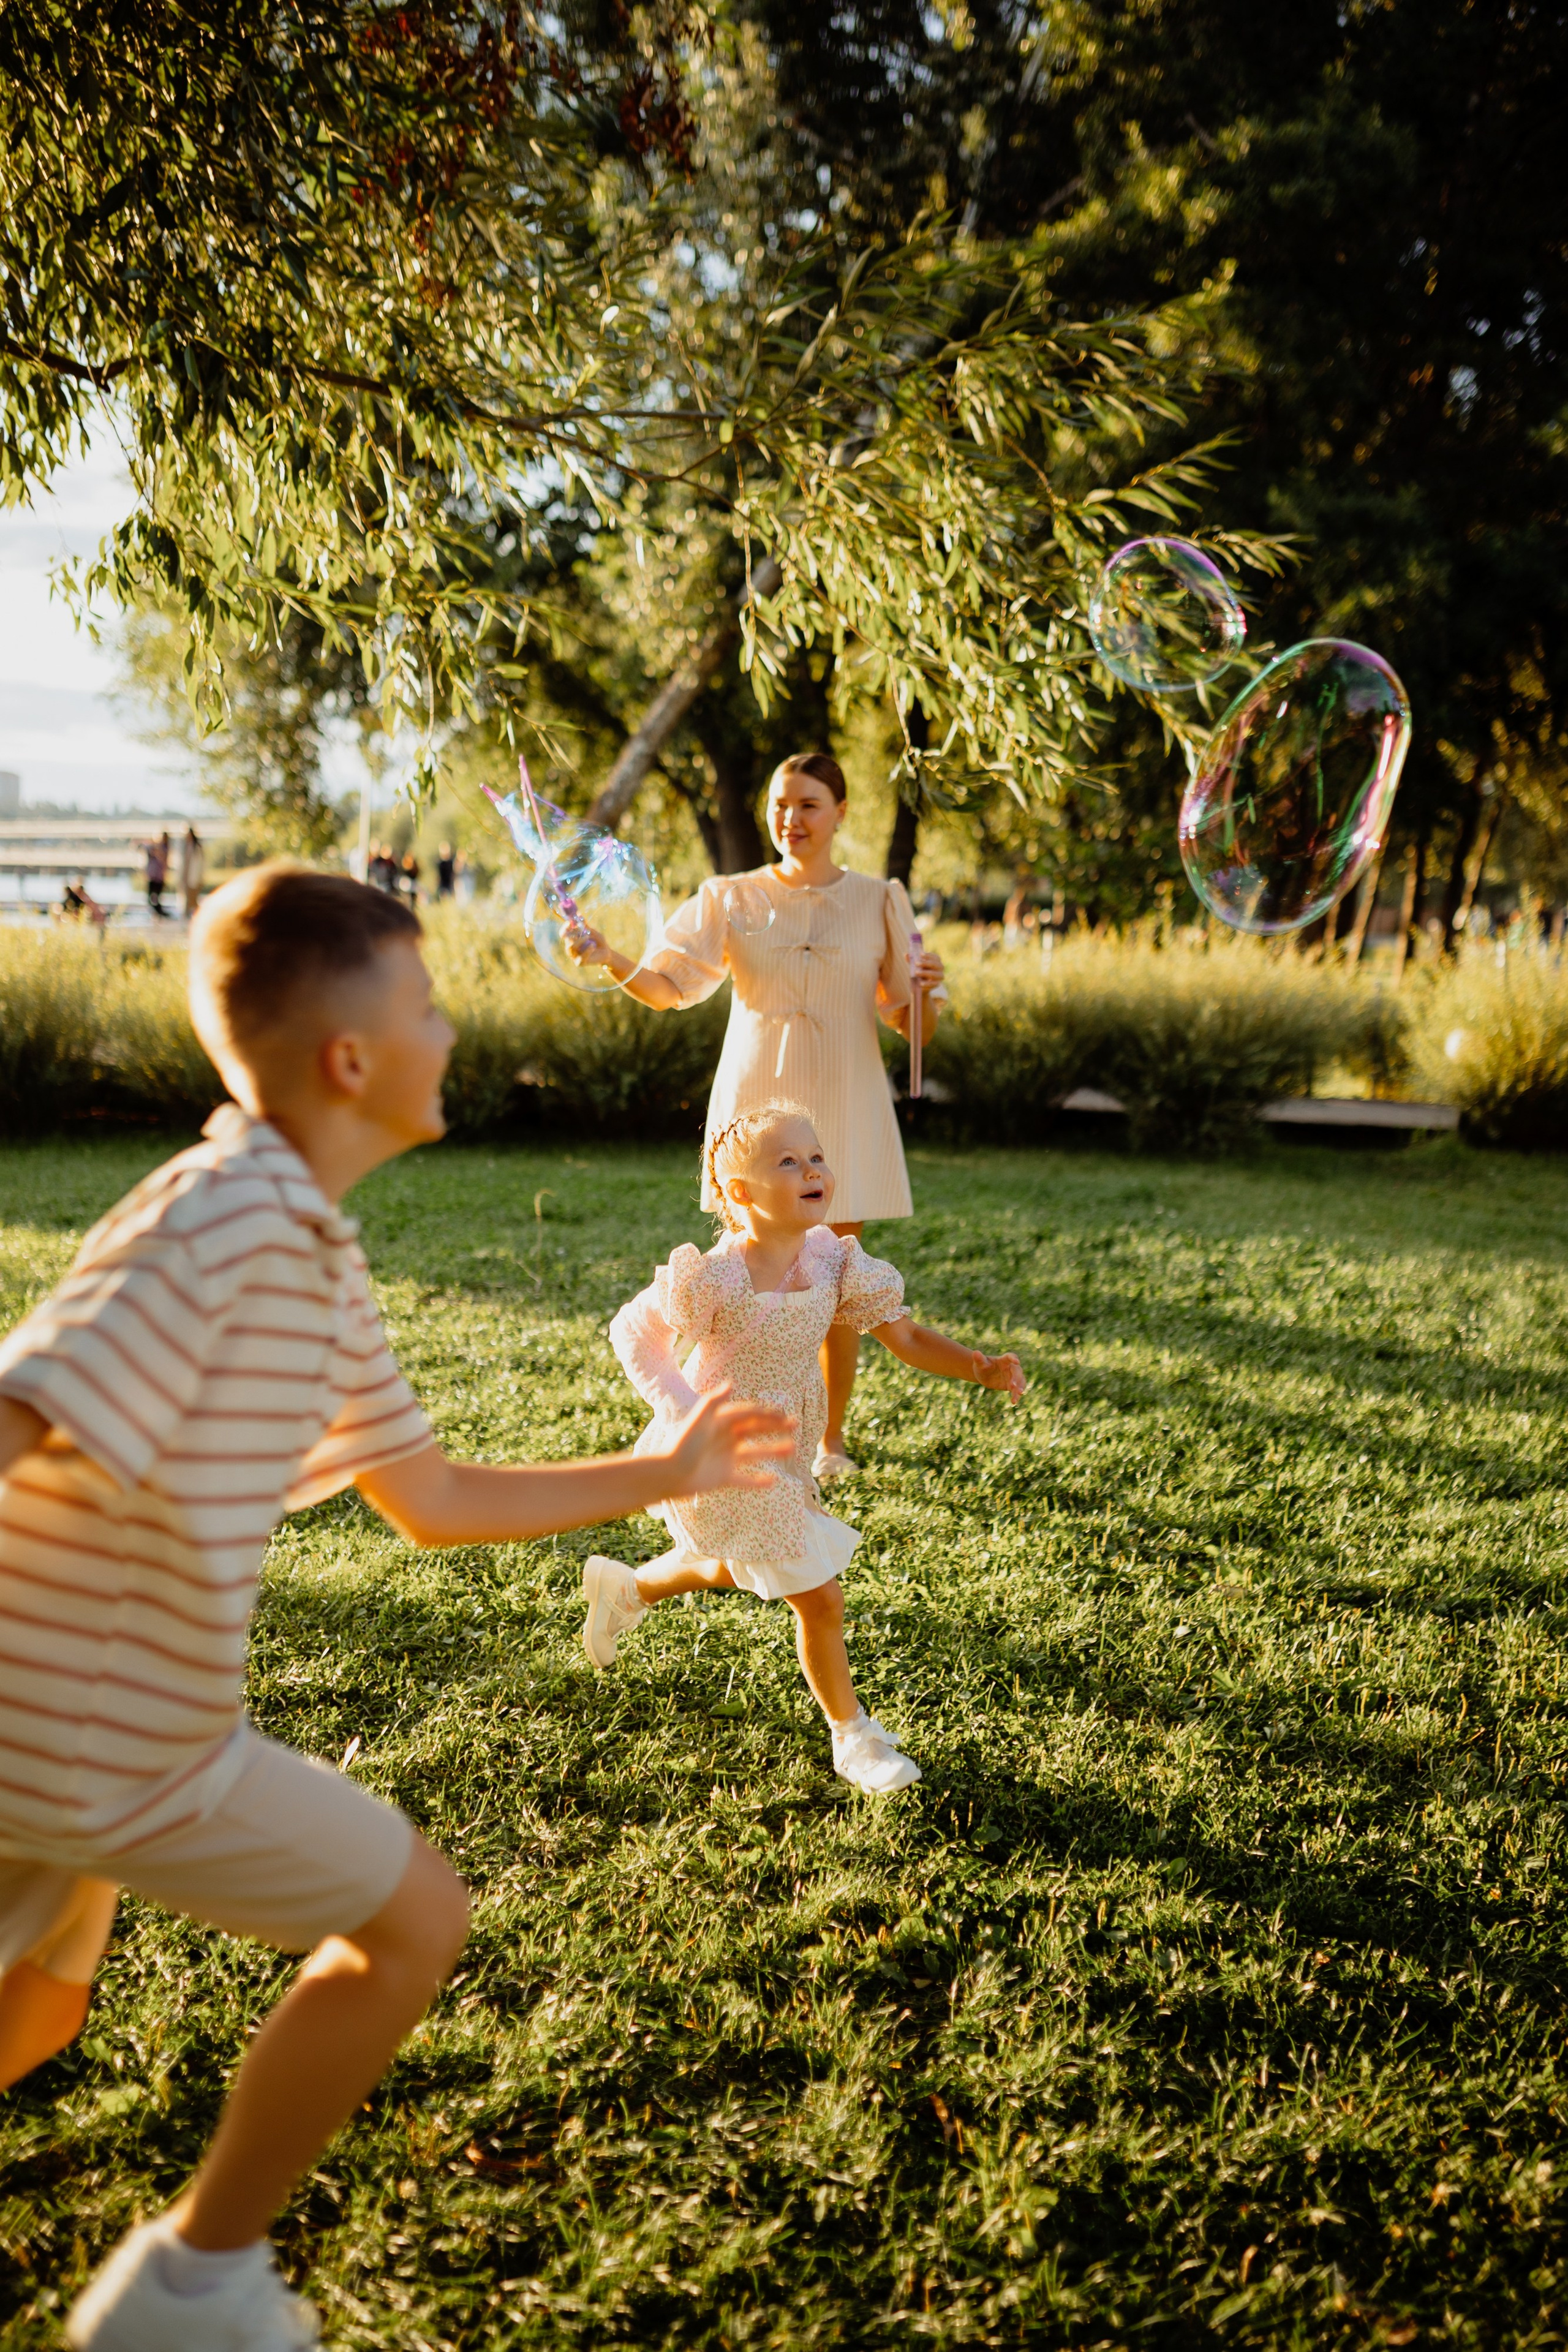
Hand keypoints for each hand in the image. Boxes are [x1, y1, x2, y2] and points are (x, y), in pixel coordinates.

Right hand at [563, 919, 614, 970]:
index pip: (563, 933)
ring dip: (580, 940)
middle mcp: (570, 947)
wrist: (606, 953)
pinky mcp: (579, 963)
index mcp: (571, 939)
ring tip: (588, 937)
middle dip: (574, 933)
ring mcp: (574, 956)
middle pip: (567, 939)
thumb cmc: (598, 941)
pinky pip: (580, 956)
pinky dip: (587, 950)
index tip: (570, 922)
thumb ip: (585, 925)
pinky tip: (593, 946)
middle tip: (584, 930)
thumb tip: (578, 914)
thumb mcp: (592, 932)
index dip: (565, 927)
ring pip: (571, 947)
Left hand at [657, 1386, 796, 1498]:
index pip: (748, 1414)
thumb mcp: (699, 1420)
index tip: (784, 1414)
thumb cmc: (683, 1445)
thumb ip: (714, 1402)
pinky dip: (758, 1480)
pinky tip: (773, 1480)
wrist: (669, 1474)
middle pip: (754, 1429)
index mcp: (720, 1422)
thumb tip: (732, 1383)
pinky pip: (745, 1478)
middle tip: (795, 1424)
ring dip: (773, 1449)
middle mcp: (725, 1438)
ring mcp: (725, 1458)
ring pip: (755, 1452)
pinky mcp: (723, 1477)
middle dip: (775, 1427)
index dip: (766, 1413)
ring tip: (793, 1449)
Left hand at [911, 947, 945, 991]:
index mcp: (936, 960)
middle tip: (916, 963)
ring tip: (916, 972)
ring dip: (925, 973)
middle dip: (925, 963)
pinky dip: (926, 984)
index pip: (934, 957)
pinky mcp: (937, 984)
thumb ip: (912, 960)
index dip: (928, 955)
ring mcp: (939, 976)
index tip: (920, 954)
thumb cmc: (920, 970)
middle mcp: (940, 967)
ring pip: (933, 974)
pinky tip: (921, 983)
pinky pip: (933, 984)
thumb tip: (906, 955)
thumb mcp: (916, 965)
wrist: (922, 984)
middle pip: (934, 964)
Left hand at [971, 1350, 1025, 1402]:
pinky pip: (1016, 1390)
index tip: (1017, 1361)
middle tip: (1013, 1385)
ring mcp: (1012, 1377)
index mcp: (1003, 1360)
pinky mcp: (1011, 1386)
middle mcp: (1010, 1367)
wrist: (983, 1375)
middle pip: (1017, 1371)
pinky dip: (1016, 1395)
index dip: (1014, 1358)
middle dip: (1016, 1377)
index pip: (1010, 1356)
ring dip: (1020, 1387)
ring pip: (1020, 1381)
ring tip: (1019, 1393)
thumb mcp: (980, 1363)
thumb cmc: (982, 1366)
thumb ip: (979, 1358)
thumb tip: (975, 1352)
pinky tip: (1013, 1401)